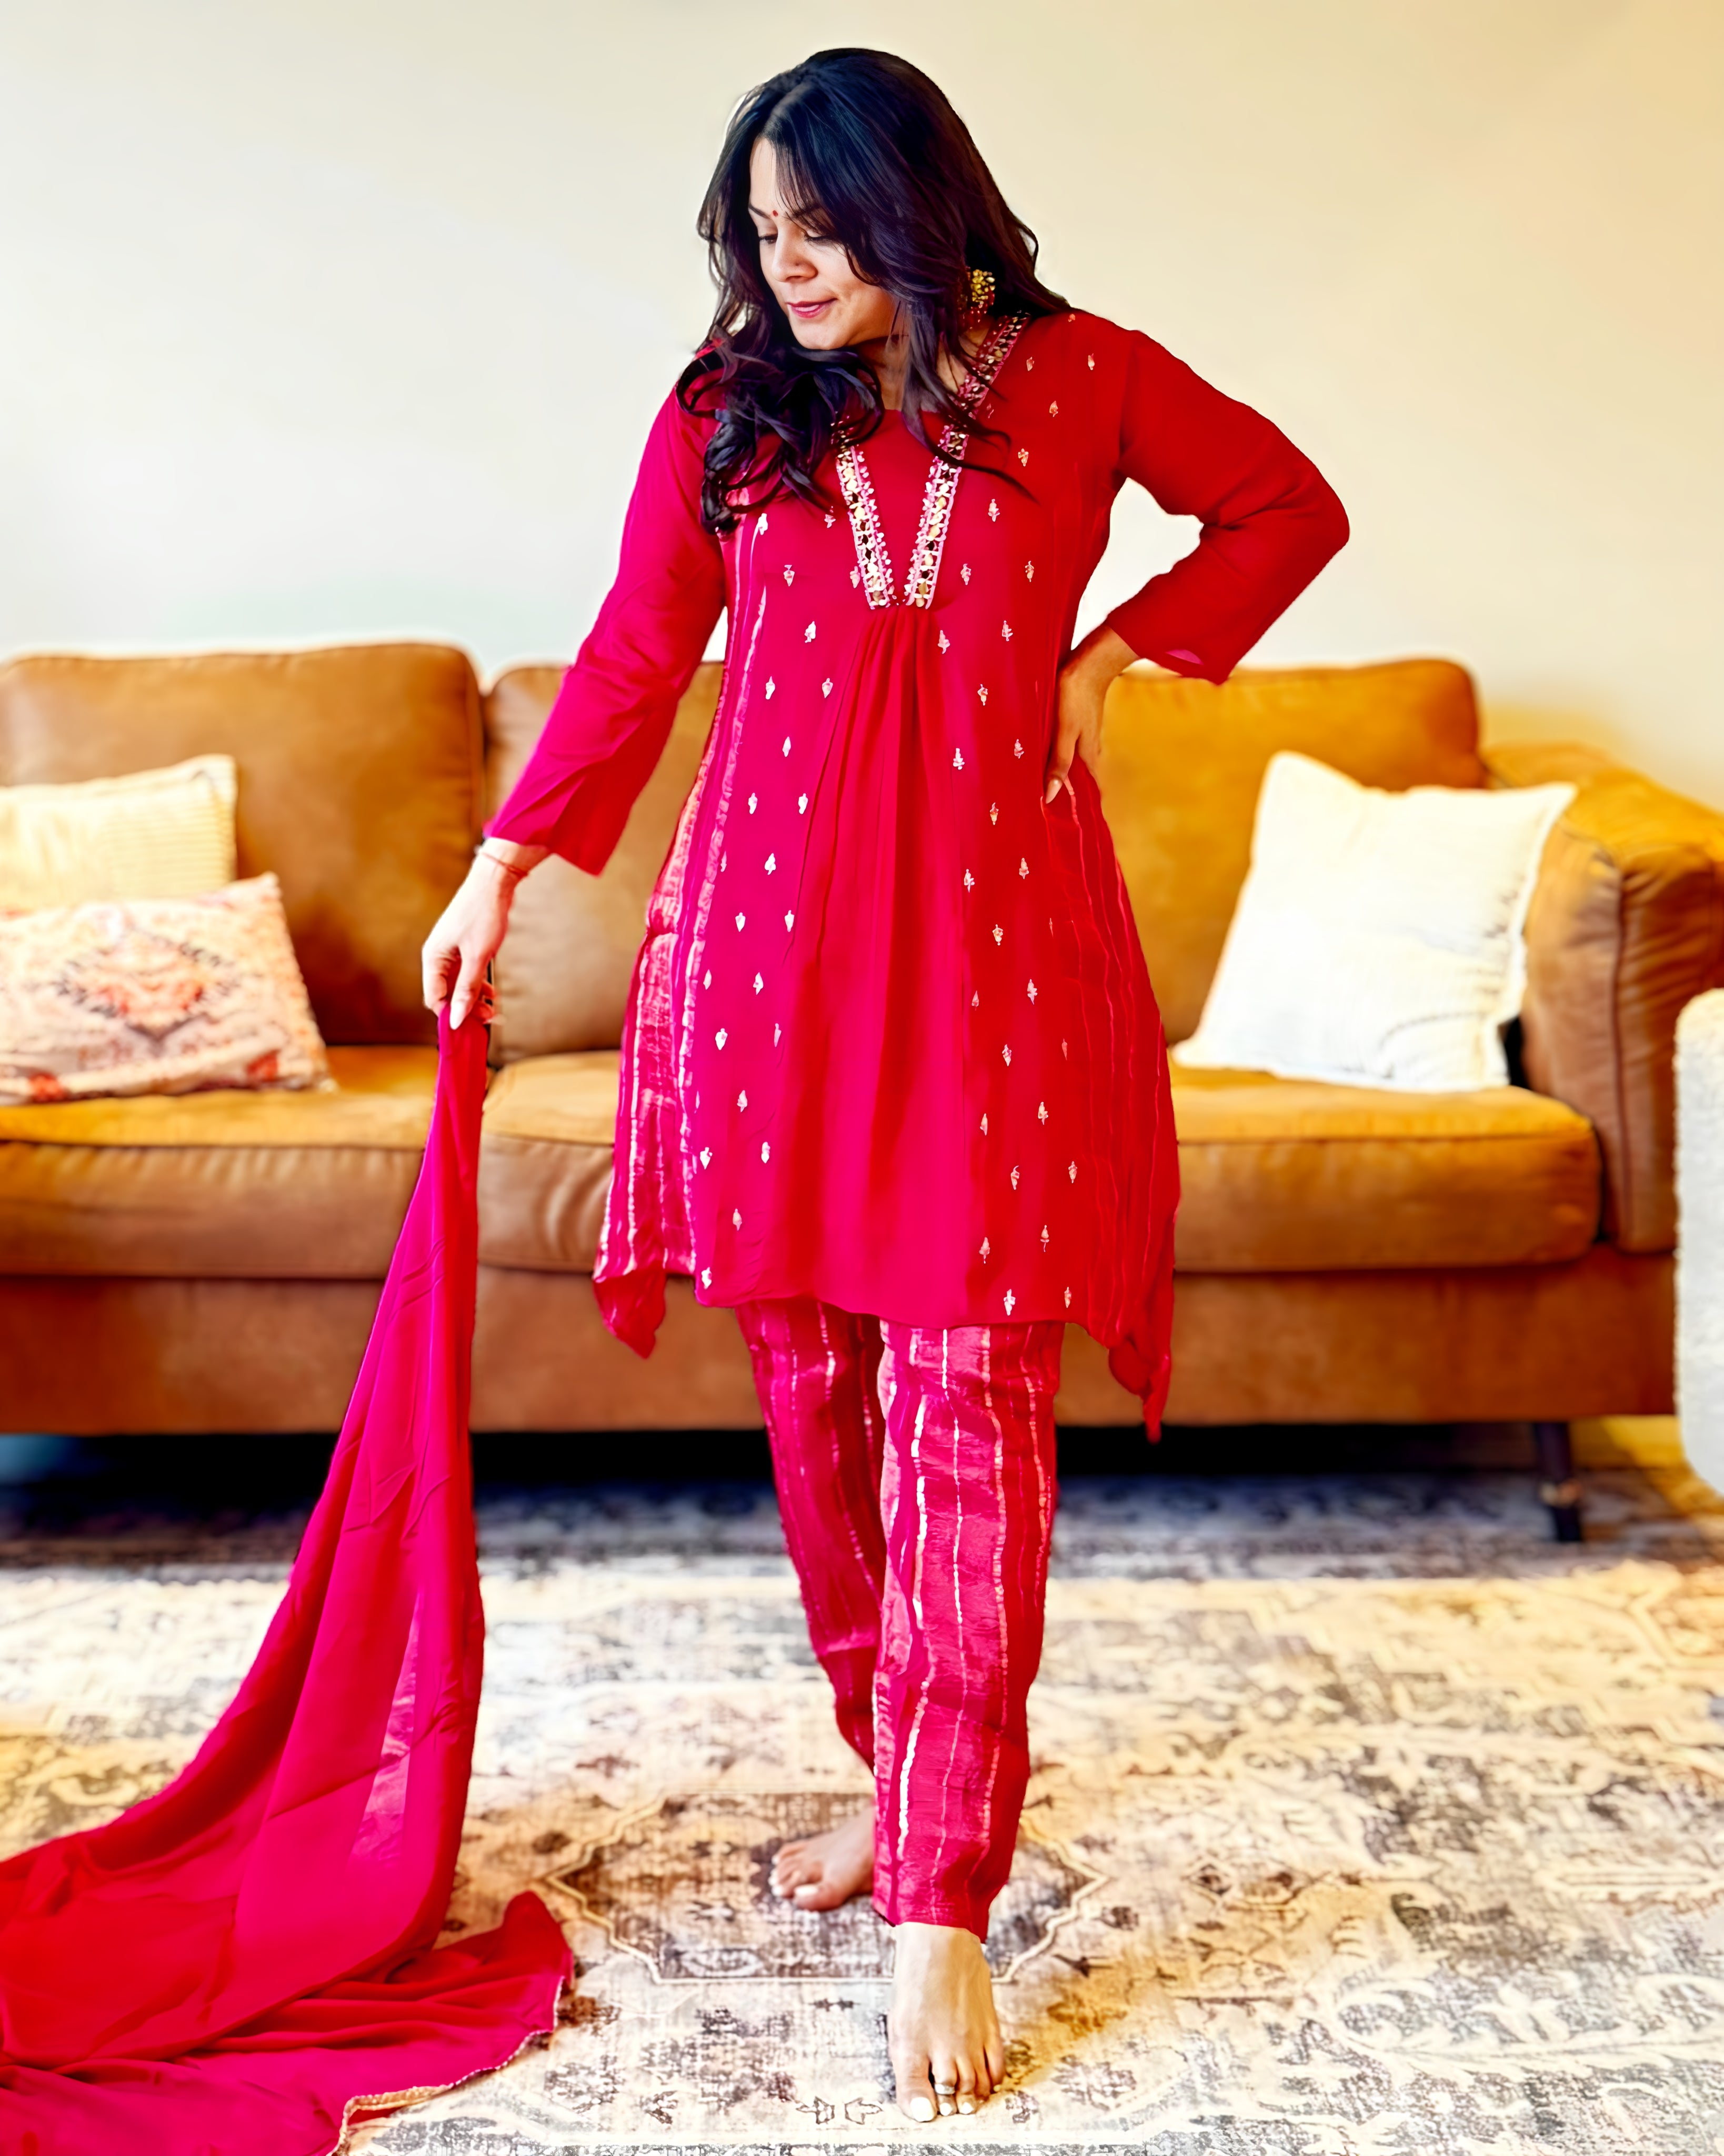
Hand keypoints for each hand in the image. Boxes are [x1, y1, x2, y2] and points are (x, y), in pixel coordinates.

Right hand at [421, 844, 543, 1028]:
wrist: (495, 882)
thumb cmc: (483, 915)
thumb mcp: (478, 956)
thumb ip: (467, 989)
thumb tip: (455, 1018)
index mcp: (433, 958)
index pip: (434, 997)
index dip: (449, 1014)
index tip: (468, 1027)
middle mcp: (438, 956)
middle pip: (446, 993)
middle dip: (465, 1008)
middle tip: (488, 1019)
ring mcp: (452, 952)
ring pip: (459, 985)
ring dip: (474, 998)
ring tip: (493, 1009)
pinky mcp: (465, 947)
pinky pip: (467, 974)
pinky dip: (478, 985)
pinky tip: (492, 993)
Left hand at [1045, 628, 1159, 804]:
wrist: (1092, 659)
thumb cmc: (1076, 693)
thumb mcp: (1064, 731)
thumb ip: (1059, 763)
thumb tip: (1050, 797)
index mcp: (1088, 756)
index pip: (1086, 791)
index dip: (1076, 808)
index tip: (1063, 826)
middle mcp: (1089, 749)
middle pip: (1078, 780)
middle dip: (1065, 795)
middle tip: (1045, 814)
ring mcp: (1085, 736)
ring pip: (1073, 763)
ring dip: (1060, 776)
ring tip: (1041, 792)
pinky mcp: (1079, 723)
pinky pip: (1068, 748)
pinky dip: (1059, 758)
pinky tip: (1046, 759)